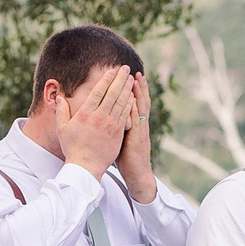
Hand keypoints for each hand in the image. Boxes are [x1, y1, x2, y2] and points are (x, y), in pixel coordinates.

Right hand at [55, 65, 133, 178]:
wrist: (85, 166)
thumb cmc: (72, 147)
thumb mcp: (62, 128)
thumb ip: (62, 111)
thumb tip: (59, 97)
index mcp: (85, 113)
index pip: (98, 92)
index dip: (106, 79)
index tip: (112, 70)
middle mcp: (99, 117)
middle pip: (112, 93)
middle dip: (120, 79)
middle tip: (125, 68)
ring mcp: (110, 125)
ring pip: (121, 103)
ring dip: (127, 89)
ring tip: (131, 79)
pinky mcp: (118, 133)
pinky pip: (126, 115)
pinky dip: (130, 104)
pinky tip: (134, 97)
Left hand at [115, 72, 158, 202]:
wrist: (137, 175)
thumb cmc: (126, 159)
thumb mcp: (120, 140)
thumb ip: (114, 127)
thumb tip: (104, 119)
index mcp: (134, 125)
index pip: (134, 103)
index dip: (132, 90)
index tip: (128, 76)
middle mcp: (139, 125)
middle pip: (139, 101)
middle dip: (137, 86)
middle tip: (134, 71)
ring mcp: (139, 130)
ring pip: (140, 107)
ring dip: (138, 92)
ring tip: (136, 78)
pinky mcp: (136, 137)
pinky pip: (135, 119)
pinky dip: (133, 107)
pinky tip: (130, 98)